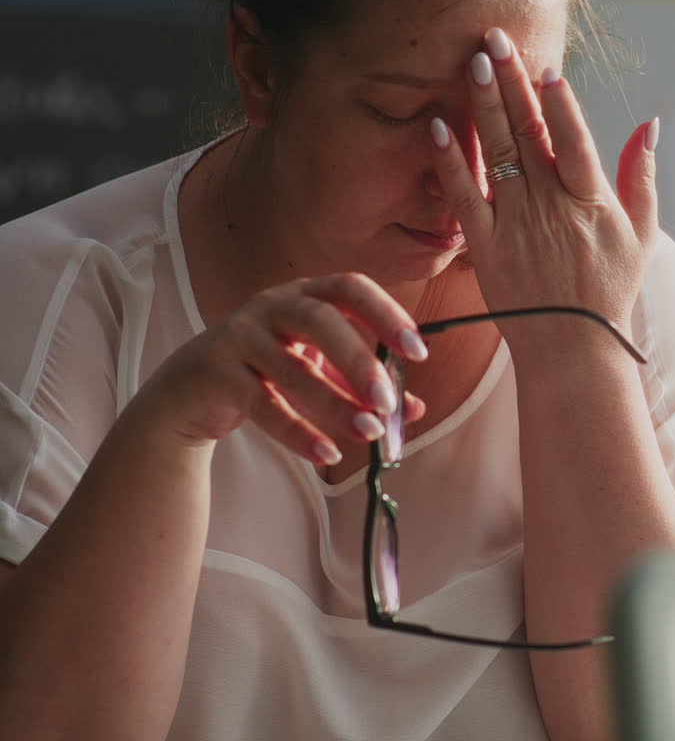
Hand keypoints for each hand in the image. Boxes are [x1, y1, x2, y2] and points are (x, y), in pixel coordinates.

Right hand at [133, 273, 426, 462]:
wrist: (189, 393)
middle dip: (359, 361)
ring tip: (368, 433)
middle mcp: (271, 306)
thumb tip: (413, 409)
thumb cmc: (263, 373)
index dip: (387, 315)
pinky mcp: (218, 373)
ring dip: (335, 404)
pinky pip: (264, 404)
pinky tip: (327, 453)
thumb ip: (360, 387)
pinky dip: (298, 431)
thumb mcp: (316, 372)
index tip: (418, 351)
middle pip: (321, 320)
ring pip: (293, 369)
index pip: (350, 288)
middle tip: (387, 400)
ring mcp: (241, 336)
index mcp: (303, 295)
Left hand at [429, 27, 657, 345]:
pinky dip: (450, 162)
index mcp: (591, 201)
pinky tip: (437, 128)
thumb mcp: (641, 234)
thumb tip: (650, 125)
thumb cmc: (607, 289)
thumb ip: (641, 177)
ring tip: (472, 65)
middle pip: (529, 134)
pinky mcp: (485, 246)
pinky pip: (464, 197)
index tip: (545, 66)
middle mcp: (552, 207)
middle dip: (511, 83)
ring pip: (498, 154)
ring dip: (484, 107)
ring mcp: (517, 225)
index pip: (574, 140)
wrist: (571, 347)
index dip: (559, 102)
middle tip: (493, 41)